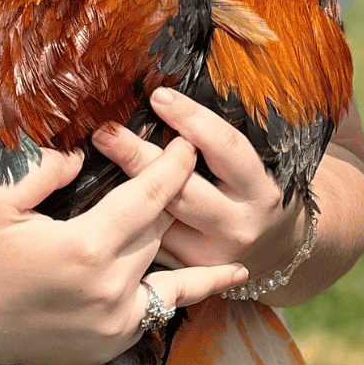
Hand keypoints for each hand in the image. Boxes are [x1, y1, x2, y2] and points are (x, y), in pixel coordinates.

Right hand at [0, 136, 246, 364]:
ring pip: (164, 266)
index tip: (187, 142)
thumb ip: (44, 168)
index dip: (172, 165)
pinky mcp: (111, 343)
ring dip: (181, 240)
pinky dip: (193, 290)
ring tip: (220, 226)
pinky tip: (230, 277)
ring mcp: (115, 322)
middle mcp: (111, 287)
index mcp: (86, 245)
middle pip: (159, 229)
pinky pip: (161, 307)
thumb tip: (82, 156)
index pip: (148, 195)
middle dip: (171, 194)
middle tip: (184, 163)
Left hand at [93, 88, 306, 281]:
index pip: (225, 146)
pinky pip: (153, 239)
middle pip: (184, 188)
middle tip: (106, 130)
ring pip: (163, 217)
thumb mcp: (241, 162)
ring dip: (127, 187)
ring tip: (96, 157)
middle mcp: (239, 223)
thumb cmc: (244, 186)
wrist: (267, 244)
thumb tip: (163, 100)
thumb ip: (210, 139)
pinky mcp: (188, 267)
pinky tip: (100, 198)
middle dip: (142, 156)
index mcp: (257, 188)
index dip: (192, 119)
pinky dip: (127, 217)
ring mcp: (213, 252)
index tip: (158, 97)